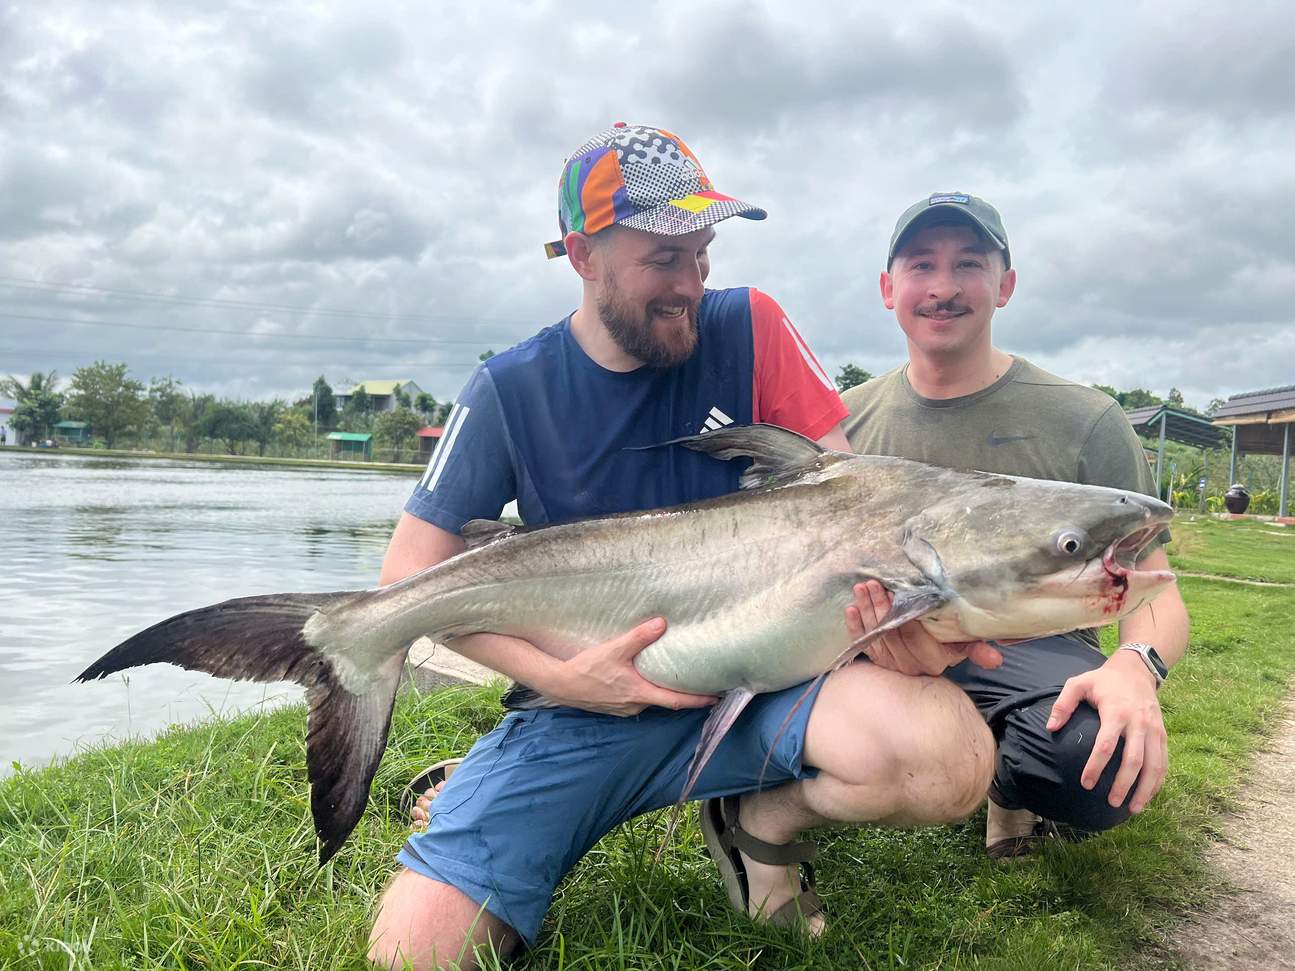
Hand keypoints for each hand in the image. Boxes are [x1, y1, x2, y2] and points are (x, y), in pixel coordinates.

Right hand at [538, 618, 718, 716]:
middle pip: (666, 702)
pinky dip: (645, 692)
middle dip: (683, 695)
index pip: (677, 701)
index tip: (717, 698)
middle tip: (699, 684)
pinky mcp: (613, 707)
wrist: (559, 684)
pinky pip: (636, 700)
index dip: (698, 700)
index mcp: (640, 693)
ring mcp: (624, 708)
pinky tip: (643, 680)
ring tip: (672, 679)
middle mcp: (636, 705)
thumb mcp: (614, 649)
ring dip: (662, 692)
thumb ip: (639, 636)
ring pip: (650, 701)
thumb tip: (663, 623)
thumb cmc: (586, 668)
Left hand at [845, 581, 1002, 675]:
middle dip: (879, 607)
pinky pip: (863, 643)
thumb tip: (997, 658)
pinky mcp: (877, 661)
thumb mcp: (962, 646)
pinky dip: (855, 627)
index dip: (901, 614)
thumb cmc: (948, 647)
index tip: (893, 591)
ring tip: (860, 589)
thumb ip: (976, 649)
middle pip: (890, 633)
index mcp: (931, 661)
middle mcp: (909, 665)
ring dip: (866, 611)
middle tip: (871, 584)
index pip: (912, 635)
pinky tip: (849, 609)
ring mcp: (890, 664)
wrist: (928, 665)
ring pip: (875, 636)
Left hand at [1047, 651, 1166, 813]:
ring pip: (1154, 765)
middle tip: (1110, 802)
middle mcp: (1139, 723)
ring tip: (1132, 809)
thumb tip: (1050, 728)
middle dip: (1124, 784)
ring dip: (1145, 789)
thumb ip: (1063, 704)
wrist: (1136, 670)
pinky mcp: (1162, 735)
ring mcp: (1154, 730)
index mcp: (1117, 712)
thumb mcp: (1079, 683)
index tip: (1086, 783)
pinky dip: (1157, 782)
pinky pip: (1163, 762)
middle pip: (1134, 760)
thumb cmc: (1103, 680)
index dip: (1096, 766)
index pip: (1106, 744)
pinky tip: (1147, 797)